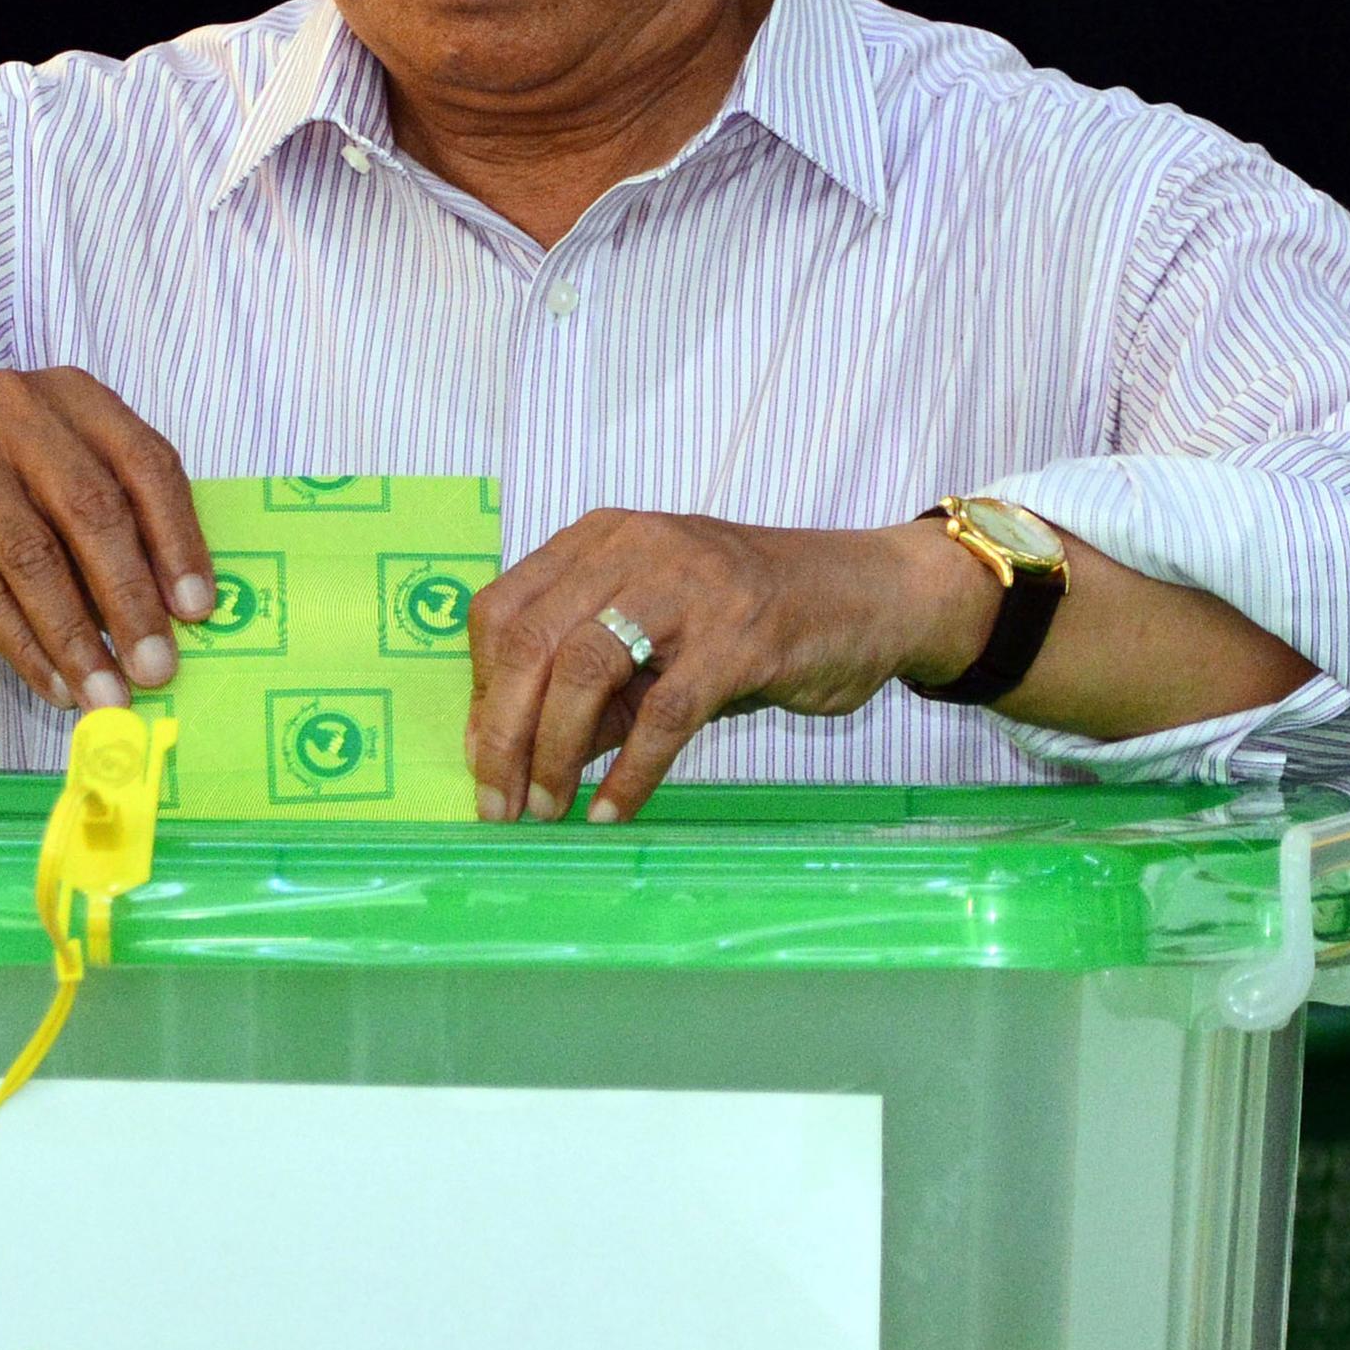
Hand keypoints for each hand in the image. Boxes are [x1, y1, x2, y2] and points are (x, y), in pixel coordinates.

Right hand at [0, 370, 215, 711]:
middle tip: (158, 667)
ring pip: (32, 556)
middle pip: (91, 509)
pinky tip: (53, 683)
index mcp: (68, 395)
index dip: (179, 539)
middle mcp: (11, 408)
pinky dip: (23, 645)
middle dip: (131, 598)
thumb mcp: (45, 480)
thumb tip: (172, 616)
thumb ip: (106, 522)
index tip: (198, 610)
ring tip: (107, 693)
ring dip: (78, 637)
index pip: (144, 462)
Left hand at [464, 513, 998, 822]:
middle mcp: (636, 550)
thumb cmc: (752, 615)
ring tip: (547, 808)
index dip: (479, 689)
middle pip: (531, 642)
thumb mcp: (658, 631)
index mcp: (602, 539)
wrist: (871, 594)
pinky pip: (665, 714)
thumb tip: (516, 752)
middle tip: (497, 802)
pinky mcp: (740, 639)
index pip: (503, 608)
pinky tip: (613, 810)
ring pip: (585, 670)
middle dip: (501, 733)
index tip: (479, 755)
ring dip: (553, 753)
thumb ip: (594, 681)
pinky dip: (632, 771)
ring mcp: (689, 590)